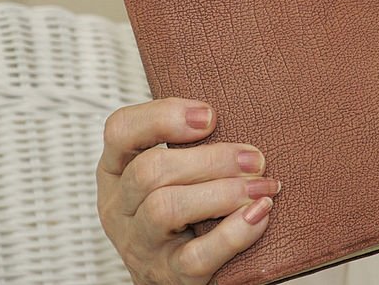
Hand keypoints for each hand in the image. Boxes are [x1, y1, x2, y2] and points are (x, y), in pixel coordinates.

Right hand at [97, 98, 279, 284]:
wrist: (174, 279)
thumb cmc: (181, 213)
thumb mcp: (170, 174)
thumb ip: (189, 145)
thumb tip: (241, 109)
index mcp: (117, 171)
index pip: (120, 130)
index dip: (162, 116)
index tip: (210, 116)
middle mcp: (119, 208)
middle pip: (150, 171)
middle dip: (211, 160)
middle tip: (255, 159)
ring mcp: (140, 245)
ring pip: (165, 209)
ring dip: (223, 192)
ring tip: (261, 187)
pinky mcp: (168, 276)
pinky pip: (196, 256)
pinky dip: (233, 233)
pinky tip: (259, 215)